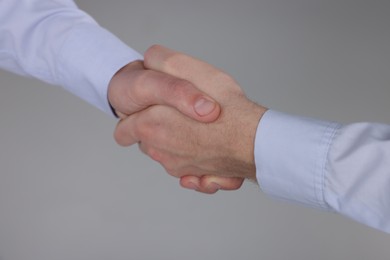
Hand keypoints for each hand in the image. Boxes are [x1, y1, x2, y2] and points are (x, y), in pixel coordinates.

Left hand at [114, 45, 266, 191]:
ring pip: (169, 154)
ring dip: (178, 143)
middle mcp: (159, 151)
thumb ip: (163, 61)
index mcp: (149, 126)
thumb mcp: (191, 69)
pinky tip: (209, 146)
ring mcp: (177, 168)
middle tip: (179, 116)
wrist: (256, 142)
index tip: (147, 111)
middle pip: (148, 142)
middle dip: (158, 129)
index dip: (133, 118)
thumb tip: (150, 59)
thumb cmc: (227, 107)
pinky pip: (188, 170)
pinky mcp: (196, 178)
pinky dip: (195, 160)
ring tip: (199, 129)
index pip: (124, 130)